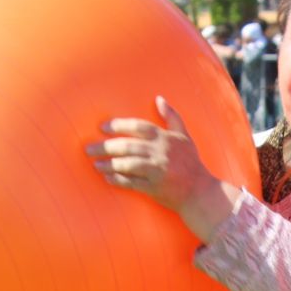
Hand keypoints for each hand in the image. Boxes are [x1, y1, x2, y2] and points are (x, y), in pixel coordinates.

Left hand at [87, 96, 215, 215]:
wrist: (201, 192)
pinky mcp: (155, 188)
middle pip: (128, 146)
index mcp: (166, 138)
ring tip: (96, 164)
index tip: (101, 127)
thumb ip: (172, 117)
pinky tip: (107, 178)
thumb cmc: (191, 163)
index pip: (138, 127)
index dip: (118, 125)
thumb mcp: (185, 137)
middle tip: (89, 149)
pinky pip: (132, 183)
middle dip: (105, 147)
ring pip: (127, 164)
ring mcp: (158, 171)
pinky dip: (118, 180)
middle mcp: (161, 152)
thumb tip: (159, 99)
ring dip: (109, 164)